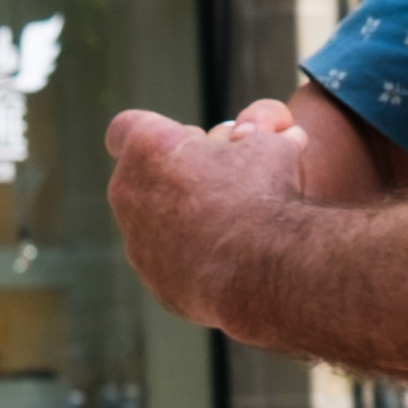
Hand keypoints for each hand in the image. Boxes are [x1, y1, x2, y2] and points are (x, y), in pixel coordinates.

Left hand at [107, 105, 305, 336]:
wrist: (265, 267)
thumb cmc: (264, 194)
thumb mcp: (271, 145)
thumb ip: (260, 136)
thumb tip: (280, 134)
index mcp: (148, 147)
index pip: (127, 128)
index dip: (158, 133)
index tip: (188, 143)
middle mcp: (128, 191)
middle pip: (141, 176)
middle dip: (176, 176)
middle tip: (219, 183)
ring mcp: (137, 241)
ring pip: (152, 222)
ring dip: (183, 220)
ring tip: (229, 227)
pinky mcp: (153, 279)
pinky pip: (168, 262)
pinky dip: (191, 258)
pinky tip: (228, 262)